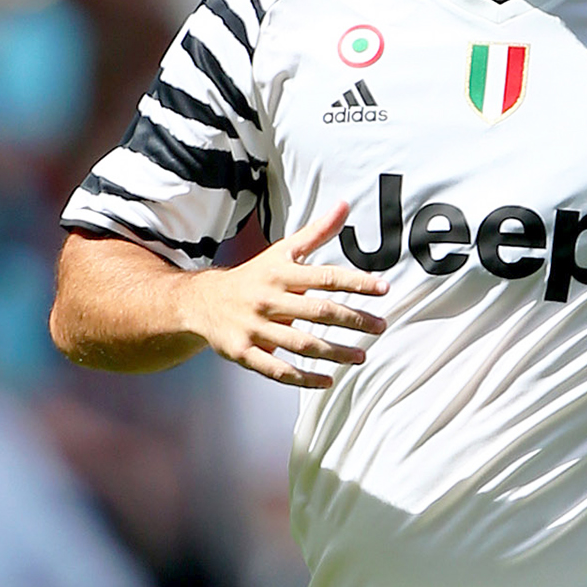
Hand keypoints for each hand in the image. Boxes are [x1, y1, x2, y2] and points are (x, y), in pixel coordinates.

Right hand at [182, 201, 388, 388]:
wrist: (202, 301)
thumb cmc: (254, 276)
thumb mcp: (282, 251)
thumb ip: (317, 232)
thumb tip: (345, 205)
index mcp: (280, 274)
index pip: (324, 277)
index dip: (356, 282)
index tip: (384, 288)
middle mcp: (268, 299)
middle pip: (317, 311)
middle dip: (353, 320)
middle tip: (381, 327)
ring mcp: (255, 327)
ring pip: (301, 343)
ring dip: (334, 352)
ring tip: (361, 357)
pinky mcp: (244, 352)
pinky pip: (277, 369)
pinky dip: (303, 378)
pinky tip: (327, 381)